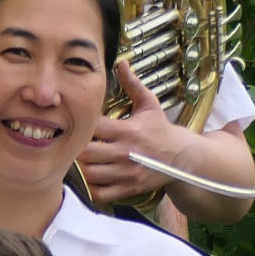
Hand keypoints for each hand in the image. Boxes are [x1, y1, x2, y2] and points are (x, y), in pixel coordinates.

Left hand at [79, 60, 184, 202]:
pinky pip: (101, 193)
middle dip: (76, 148)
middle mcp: (125, 152)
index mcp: (127, 130)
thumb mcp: (149, 104)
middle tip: (72, 144)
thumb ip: (133, 84)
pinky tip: (91, 177)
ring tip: (79, 160)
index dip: (81, 125)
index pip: (93, 127)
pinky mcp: (128, 188)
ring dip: (81, 168)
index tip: (76, 123)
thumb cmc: (160, 130)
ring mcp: (126, 173)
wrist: (182, 157)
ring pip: (90, 174)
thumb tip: (121, 62)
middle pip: (86, 153)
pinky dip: (91, 187)